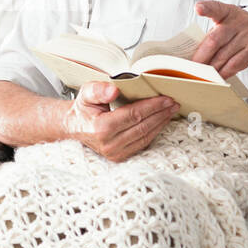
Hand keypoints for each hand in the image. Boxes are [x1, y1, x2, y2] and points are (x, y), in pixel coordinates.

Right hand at [63, 81, 177, 161]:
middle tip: (173, 103)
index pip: (134, 115)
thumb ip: (98, 90)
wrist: (74, 128)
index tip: (165, 98)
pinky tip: (160, 122)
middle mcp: (109, 144)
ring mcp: (115, 153)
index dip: (152, 106)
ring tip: (170, 111)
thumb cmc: (83, 110)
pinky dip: (154, 132)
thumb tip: (114, 90)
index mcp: (101, 128)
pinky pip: (142, 143)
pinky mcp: (120, 157)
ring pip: (145, 136)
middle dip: (161, 113)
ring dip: (161, 123)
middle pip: (143, 126)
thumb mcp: (86, 94)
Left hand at [191, 0, 247, 78]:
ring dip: (211, 68)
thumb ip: (215, 33)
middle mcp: (240, 22)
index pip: (216, 8)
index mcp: (229, 12)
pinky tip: (218, 76)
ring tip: (203, 74)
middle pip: (215, 40)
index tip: (198, 8)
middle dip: (201, 56)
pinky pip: (235, 65)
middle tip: (192, 67)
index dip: (207, 8)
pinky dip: (224, 72)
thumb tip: (195, 54)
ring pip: (223, 56)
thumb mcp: (232, 24)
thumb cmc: (244, 31)